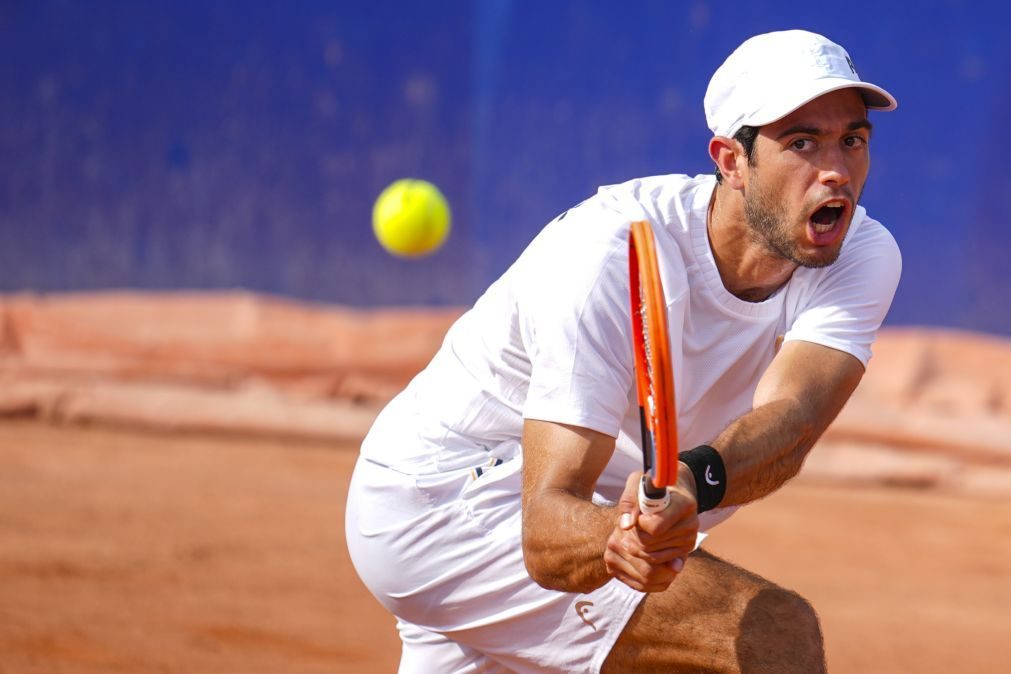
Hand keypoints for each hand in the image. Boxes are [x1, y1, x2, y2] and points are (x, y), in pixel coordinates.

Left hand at [603, 469, 698, 591]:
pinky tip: (640, 544)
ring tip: (635, 533)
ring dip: (637, 547)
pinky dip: (644, 557)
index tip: (636, 515)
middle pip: (650, 544)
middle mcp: (691, 524)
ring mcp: (689, 539)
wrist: (674, 490)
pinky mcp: (686, 551)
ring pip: (652, 557)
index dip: (638, 524)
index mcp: (683, 504)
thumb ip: (629, 501)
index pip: (654, 527)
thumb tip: (625, 526)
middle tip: (630, 527)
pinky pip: (659, 564)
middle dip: (634, 537)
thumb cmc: (652, 484)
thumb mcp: (637, 483)